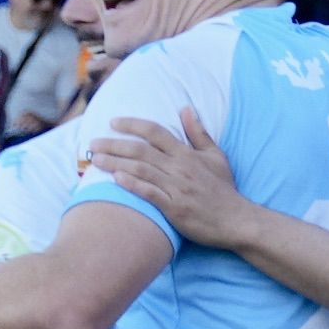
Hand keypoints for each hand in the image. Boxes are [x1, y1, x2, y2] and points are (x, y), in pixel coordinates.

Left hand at [78, 107, 249, 245]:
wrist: (235, 220)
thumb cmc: (223, 189)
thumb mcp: (216, 156)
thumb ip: (198, 133)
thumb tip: (185, 108)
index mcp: (187, 154)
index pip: (156, 132)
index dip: (133, 125)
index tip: (113, 122)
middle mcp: (179, 168)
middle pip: (141, 150)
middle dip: (114, 144)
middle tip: (92, 142)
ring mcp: (176, 188)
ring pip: (141, 170)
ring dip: (116, 163)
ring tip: (96, 159)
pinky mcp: (175, 208)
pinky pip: (150, 193)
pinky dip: (132, 185)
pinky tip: (116, 179)